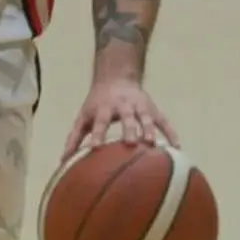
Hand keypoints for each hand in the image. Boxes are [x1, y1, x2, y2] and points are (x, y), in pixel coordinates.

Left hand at [62, 79, 178, 159]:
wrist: (116, 77)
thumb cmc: (97, 104)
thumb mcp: (83, 117)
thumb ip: (74, 139)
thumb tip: (62, 162)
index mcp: (103, 109)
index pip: (100, 122)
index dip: (98, 134)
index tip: (96, 148)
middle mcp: (122, 106)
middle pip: (126, 118)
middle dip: (129, 129)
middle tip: (130, 143)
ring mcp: (139, 107)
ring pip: (146, 118)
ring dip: (149, 130)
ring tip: (153, 144)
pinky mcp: (153, 109)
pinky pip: (164, 121)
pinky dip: (170, 132)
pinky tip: (177, 147)